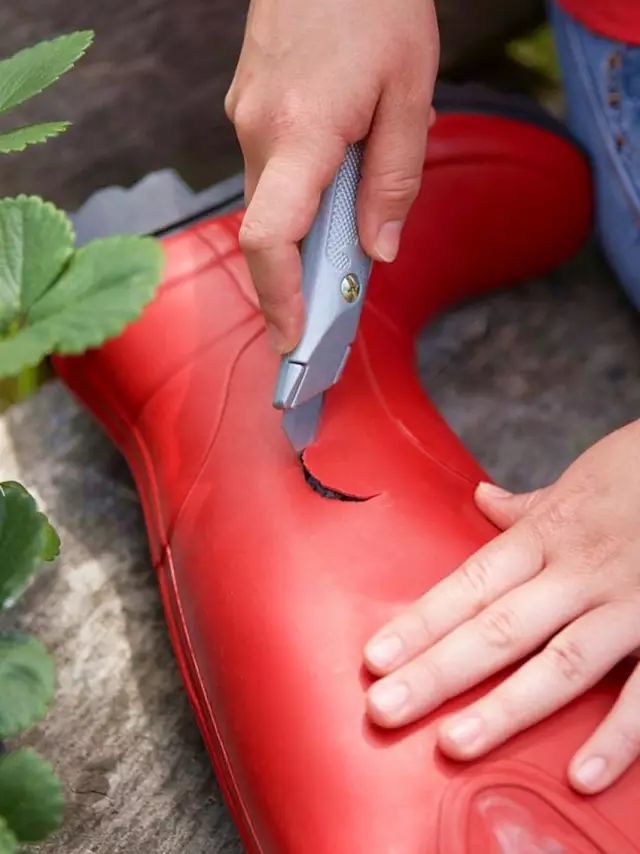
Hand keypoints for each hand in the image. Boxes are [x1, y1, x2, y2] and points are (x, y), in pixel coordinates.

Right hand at [225, 0, 438, 352]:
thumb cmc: (377, 4)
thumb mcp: (410, 93)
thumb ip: (394, 179)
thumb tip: (377, 250)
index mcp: (301, 130)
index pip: (270, 237)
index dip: (279, 298)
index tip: (294, 340)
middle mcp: (258, 129)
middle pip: (270, 230)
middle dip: (299, 278)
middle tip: (334, 308)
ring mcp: (244, 116)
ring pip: (270, 201)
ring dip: (303, 233)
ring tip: (348, 235)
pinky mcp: (247, 107)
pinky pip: (270, 171)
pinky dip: (297, 197)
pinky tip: (333, 184)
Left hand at [364, 420, 639, 793]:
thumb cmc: (635, 476)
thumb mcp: (575, 483)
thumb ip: (528, 507)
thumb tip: (482, 499)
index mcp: (546, 536)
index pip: (470, 583)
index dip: (421, 622)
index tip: (375, 659)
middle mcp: (578, 573)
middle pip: (498, 628)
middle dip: (438, 672)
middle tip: (384, 710)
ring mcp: (627, 606)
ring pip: (560, 663)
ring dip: (505, 708)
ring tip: (453, 745)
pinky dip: (617, 735)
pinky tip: (579, 775)